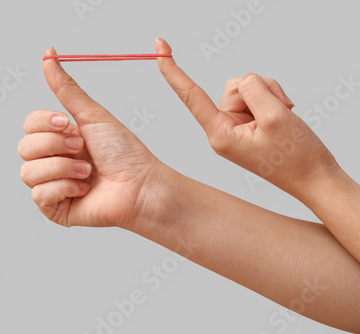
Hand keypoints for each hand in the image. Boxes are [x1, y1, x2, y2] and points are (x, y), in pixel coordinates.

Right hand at [18, 47, 166, 229]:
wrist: (140, 184)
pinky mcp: (55, 208)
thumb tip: (49, 54)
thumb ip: (66, 88)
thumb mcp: (92, 115)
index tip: (67, 123)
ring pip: (28, 172)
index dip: (44, 123)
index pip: (29, 124)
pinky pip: (39, 195)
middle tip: (82, 149)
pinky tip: (83, 190)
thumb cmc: (123, 151)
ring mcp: (52, 185)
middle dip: (55, 146)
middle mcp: (53, 160)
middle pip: (24, 147)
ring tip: (87, 172)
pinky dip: (63, 188)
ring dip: (62, 168)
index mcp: (59, 138)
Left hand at [155, 38, 339, 196]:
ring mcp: (234, 128)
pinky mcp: (246, 125)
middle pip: (232, 87)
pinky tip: (283, 114)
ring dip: (268, 94)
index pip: (190, 96)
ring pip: (246, 89)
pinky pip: (254, 97)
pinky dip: (271, 99)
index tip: (159, 47)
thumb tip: (245, 81)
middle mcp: (222, 130)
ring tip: (284, 114)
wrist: (314, 178)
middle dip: (260, 89)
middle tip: (281, 109)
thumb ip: (255, 91)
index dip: (173, 71)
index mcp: (220, 134)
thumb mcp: (276, 117)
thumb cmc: (296, 157)